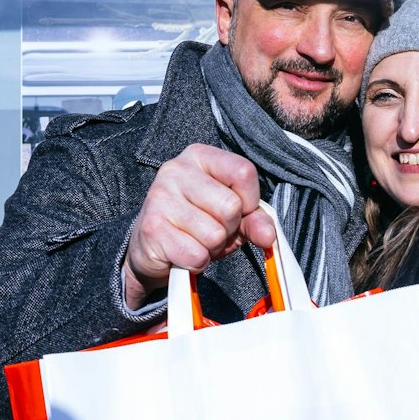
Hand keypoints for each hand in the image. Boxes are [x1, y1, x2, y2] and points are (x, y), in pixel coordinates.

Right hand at [122, 144, 275, 309]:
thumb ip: (255, 220)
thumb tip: (268, 236)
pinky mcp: (152, 229)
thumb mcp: (231, 216)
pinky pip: (197, 255)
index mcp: (200, 156)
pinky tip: (183, 252)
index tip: (237, 211)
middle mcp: (176, 170)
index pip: (244, 172)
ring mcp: (160, 197)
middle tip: (211, 230)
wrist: (150, 247)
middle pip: (231, 206)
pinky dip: (197, 263)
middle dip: (229, 229)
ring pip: (215, 234)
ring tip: (195, 240)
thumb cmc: (194, 225)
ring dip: (211, 248)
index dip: (250, 201)